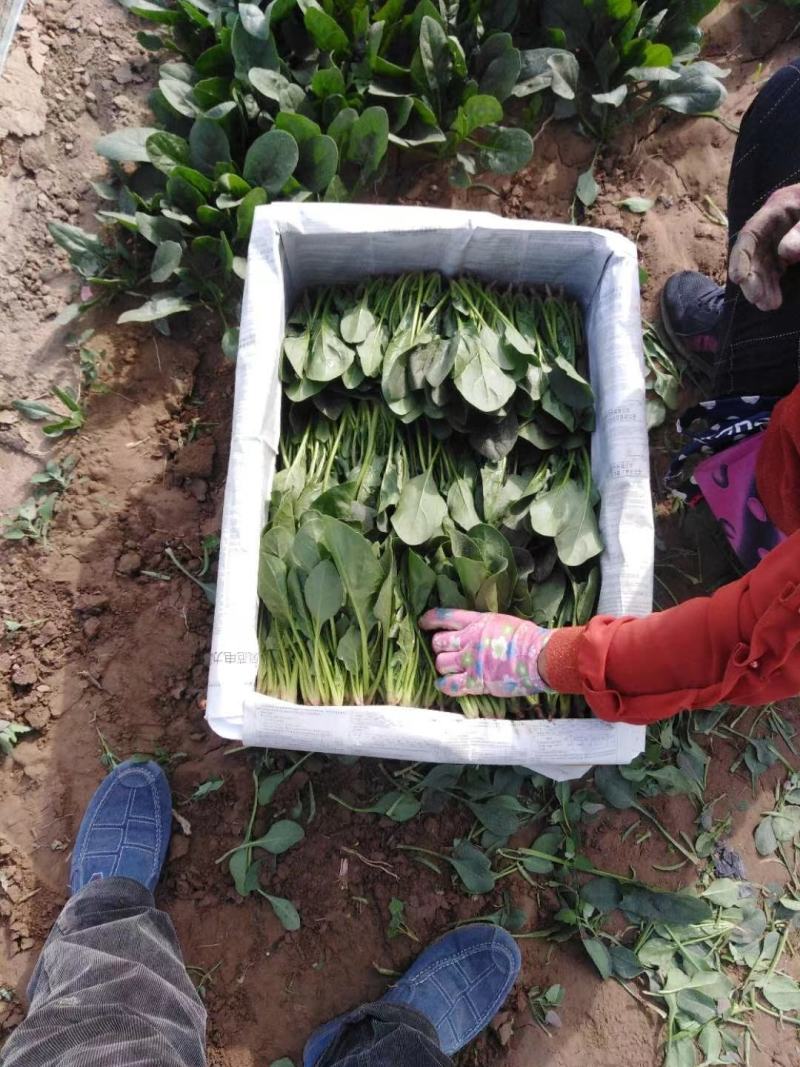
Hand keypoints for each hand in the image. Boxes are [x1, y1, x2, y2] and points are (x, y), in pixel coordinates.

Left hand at [419, 608, 551, 697]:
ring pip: (441, 663)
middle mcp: (469, 640)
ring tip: (448, 667)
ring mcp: (471, 662)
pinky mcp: (476, 682)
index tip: (424, 623)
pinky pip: (450, 685)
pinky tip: (444, 683)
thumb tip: (474, 629)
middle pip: (438, 642)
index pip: (444, 617)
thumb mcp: (501, 621)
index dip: (430, 620)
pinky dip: (444, 685)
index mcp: (476, 622)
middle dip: (438, 646)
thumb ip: (483, 625)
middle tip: (444, 650)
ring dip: (442, 665)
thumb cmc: (527, 638)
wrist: (540, 656)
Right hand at [729, 184, 799, 311]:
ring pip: (763, 263)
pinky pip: (775, 268)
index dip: (741, 256)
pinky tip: (775, 299)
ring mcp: (781, 235)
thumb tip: (785, 253)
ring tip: (768, 305)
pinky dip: (773, 283)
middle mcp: (774, 222)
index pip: (751, 232)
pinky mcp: (789, 248)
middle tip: (759, 300)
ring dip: (763, 284)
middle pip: (754, 252)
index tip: (739, 279)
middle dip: (754, 277)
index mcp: (779, 206)